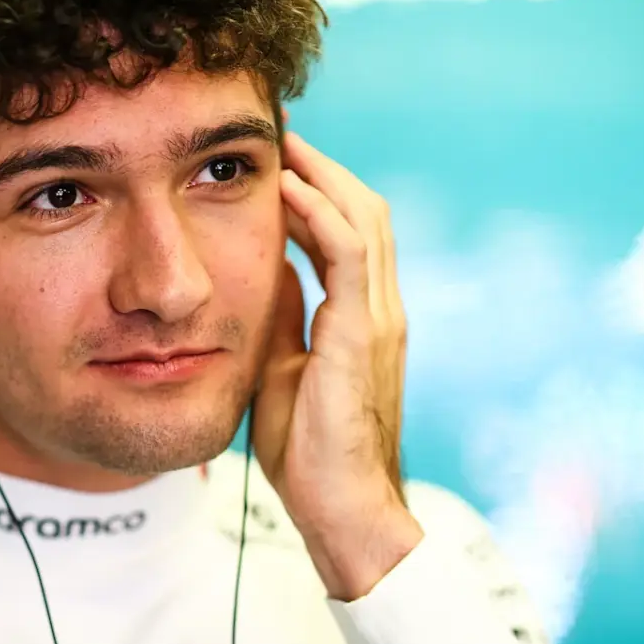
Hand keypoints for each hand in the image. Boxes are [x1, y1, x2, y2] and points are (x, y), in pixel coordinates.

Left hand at [253, 131, 423, 600]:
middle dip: (323, 166)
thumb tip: (263, 273)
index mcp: (362, 317)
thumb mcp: (281, 367)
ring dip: (322, 174)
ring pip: (364, 220)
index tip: (278, 157)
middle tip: (280, 131)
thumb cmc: (312, 453)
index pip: (350, 231)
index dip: (318, 189)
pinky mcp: (363, 337)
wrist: (344, 512)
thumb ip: (282, 319)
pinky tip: (289, 188)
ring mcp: (378, 320)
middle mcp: (380, 309)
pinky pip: (347, 257)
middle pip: (365, 210)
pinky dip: (321, 215)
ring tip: (285, 141)